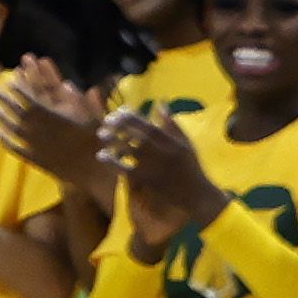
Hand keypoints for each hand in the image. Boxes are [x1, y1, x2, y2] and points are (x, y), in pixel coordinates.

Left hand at [0, 62, 105, 191]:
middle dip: (6, 100)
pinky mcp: (35, 160)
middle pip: (18, 112)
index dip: (19, 90)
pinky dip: (5, 140)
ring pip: (14, 129)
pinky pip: (15, 148)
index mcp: (55, 118)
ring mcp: (36, 146)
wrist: (95, 173)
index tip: (10, 81)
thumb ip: (80, 100)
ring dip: (2, 117)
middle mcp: (42, 131)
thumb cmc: (98, 142)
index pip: (31, 100)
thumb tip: (67, 83)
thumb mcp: (95, 118)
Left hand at [107, 105, 221, 243]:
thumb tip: (161, 104)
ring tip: (101, 134)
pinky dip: (113, 162)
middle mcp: (164, 153)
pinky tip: (101, 155)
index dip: (134, 118)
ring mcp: (155, 168)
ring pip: (132, 152)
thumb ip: (172, 124)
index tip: (120, 111)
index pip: (151, 126)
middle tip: (106, 120)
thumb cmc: (191, 166)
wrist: (196, 194)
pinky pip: (127, 170)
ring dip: (115, 142)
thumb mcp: (187, 143)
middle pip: (140, 137)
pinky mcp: (148, 181)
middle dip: (122, 127)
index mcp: (174, 143)